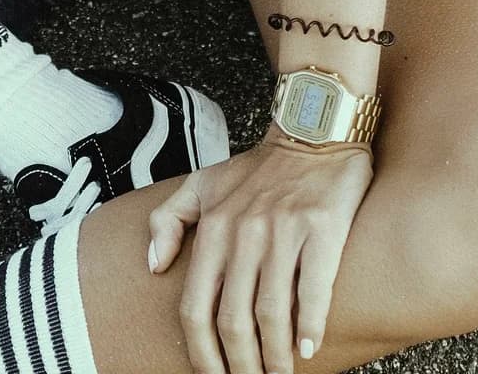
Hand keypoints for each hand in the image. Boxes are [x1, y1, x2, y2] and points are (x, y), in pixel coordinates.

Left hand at [146, 126, 374, 373]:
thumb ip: (168, 220)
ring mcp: (282, 233)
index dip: (200, 352)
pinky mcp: (322, 230)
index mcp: (212, 229)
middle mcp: (242, 234)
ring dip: (274, 356)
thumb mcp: (201, 184)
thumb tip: (155, 267)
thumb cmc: (259, 167)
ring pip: (271, 312)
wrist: (313, 127)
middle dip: (238, 365)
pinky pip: (314, 289)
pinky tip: (307, 349)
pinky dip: (310, 325)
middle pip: (231, 320)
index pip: (194, 307)